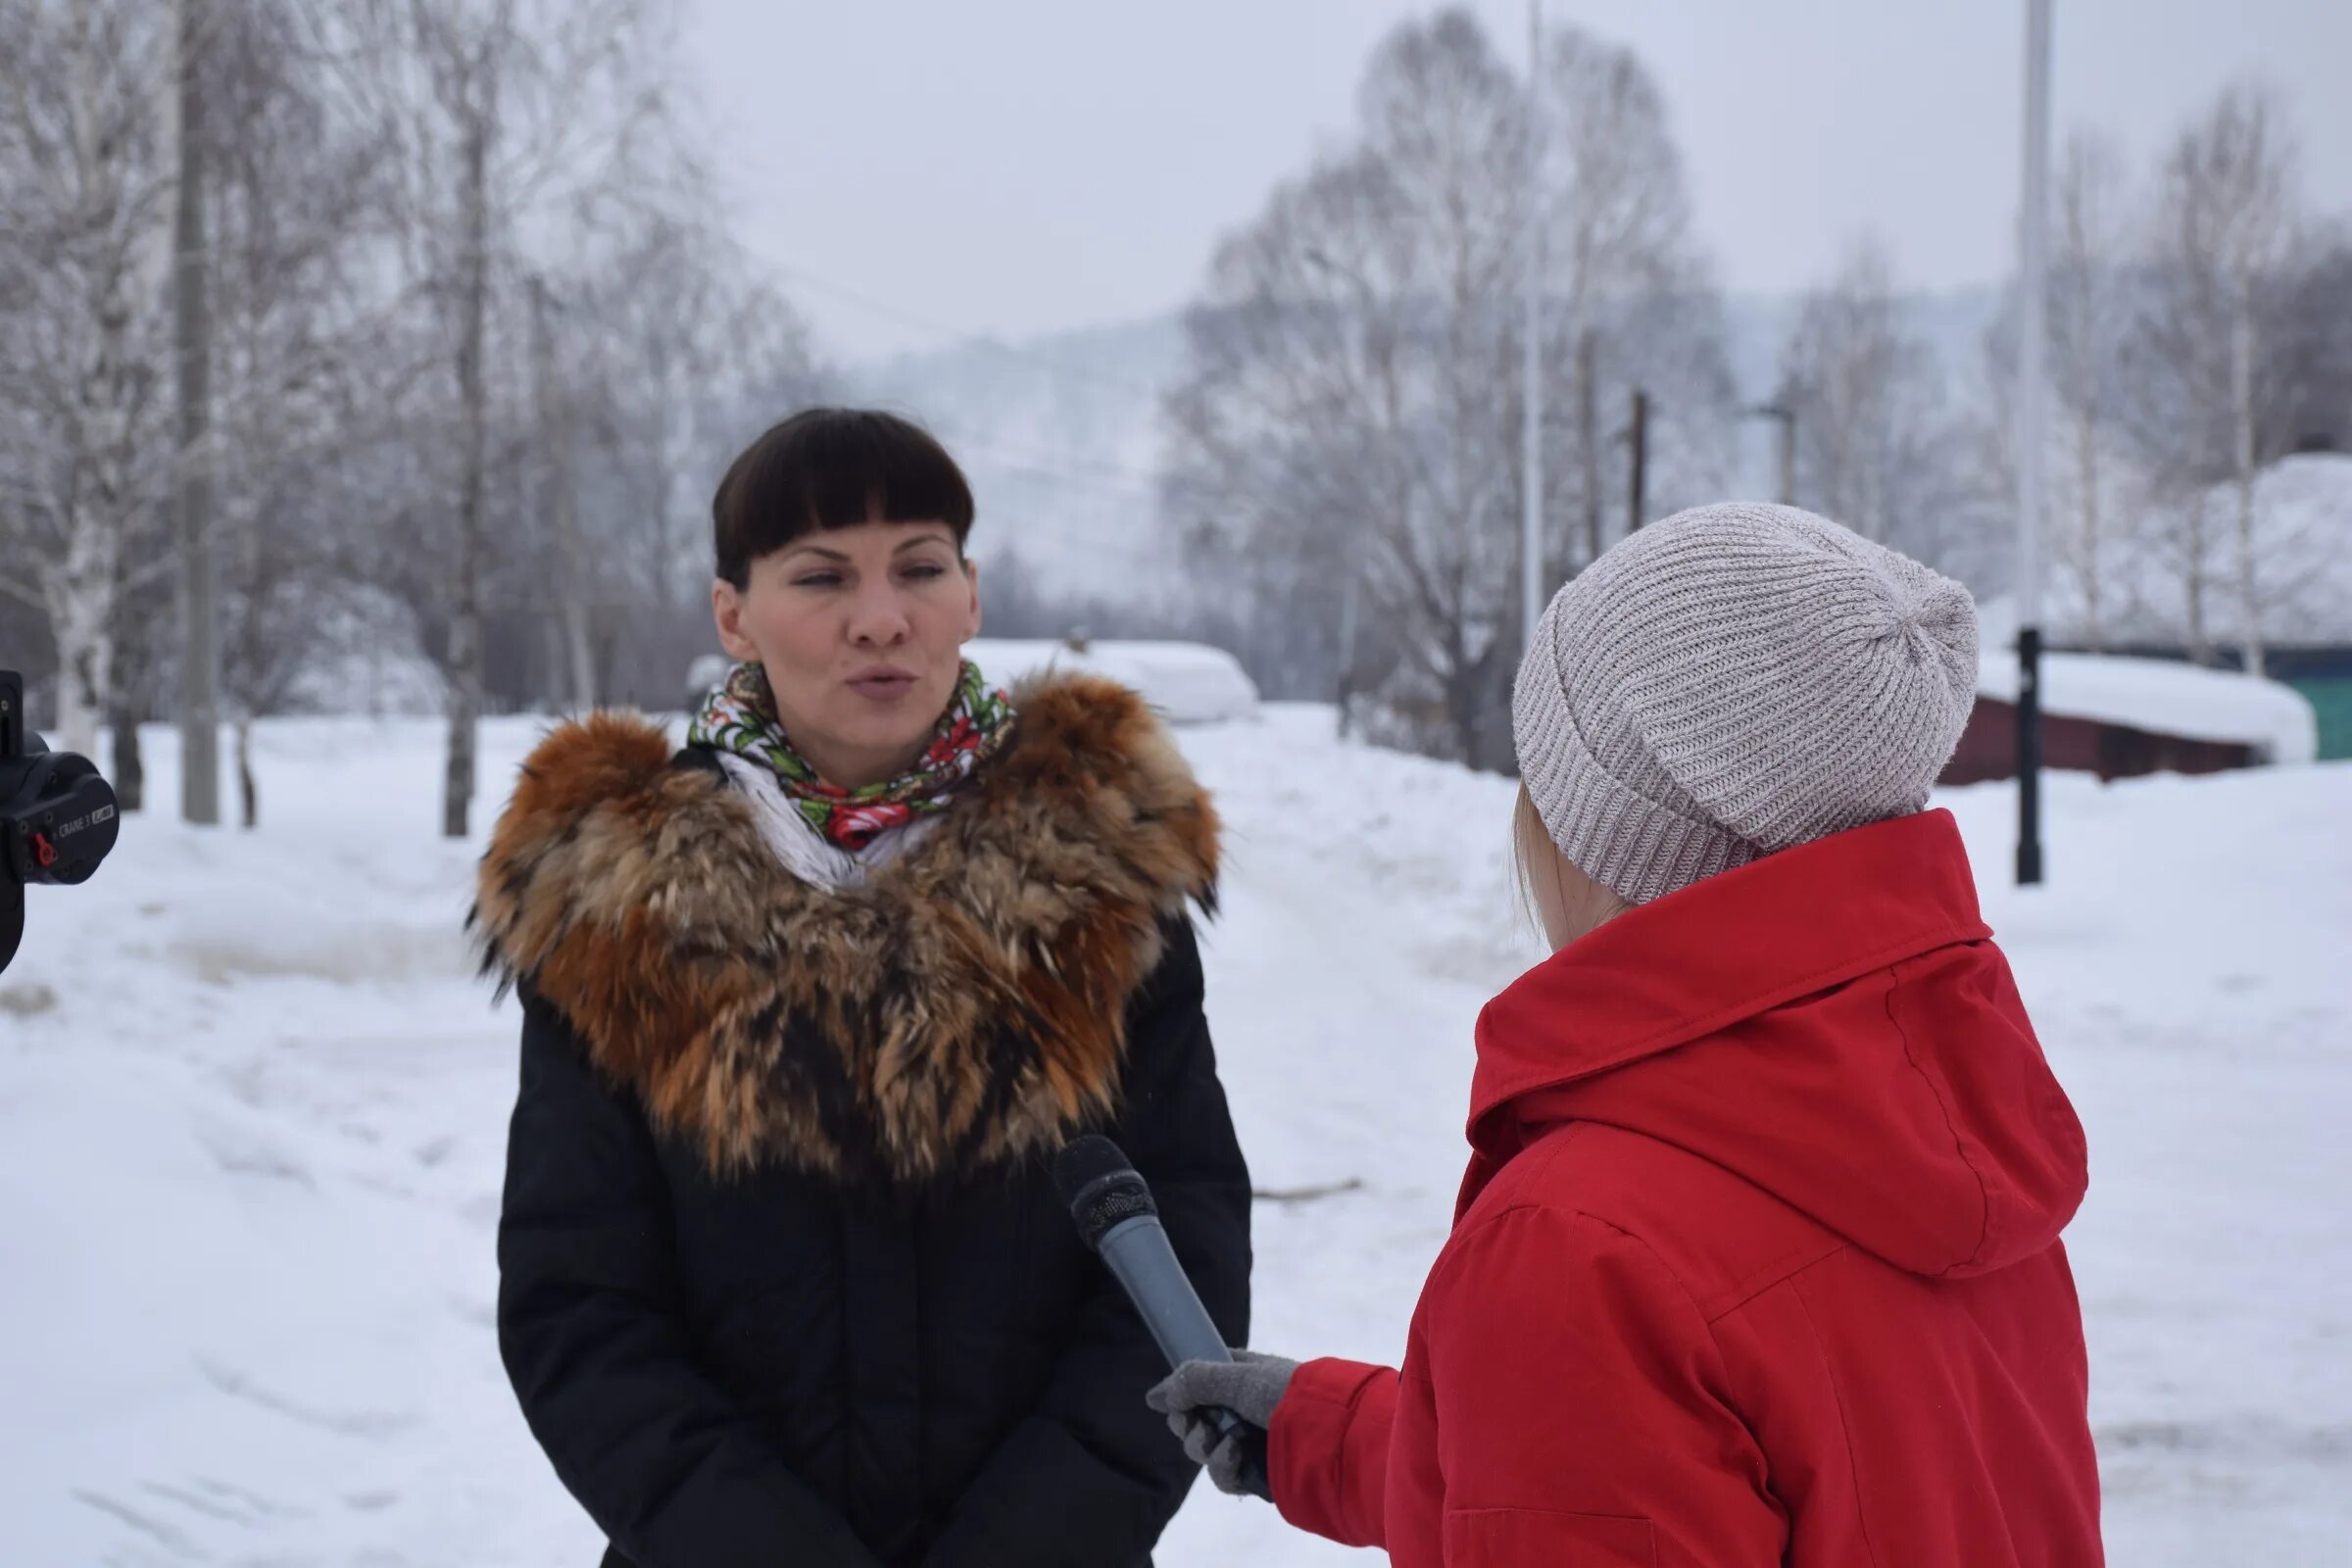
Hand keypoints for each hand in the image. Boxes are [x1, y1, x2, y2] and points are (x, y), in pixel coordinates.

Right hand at [1146, 1349, 1299, 1498]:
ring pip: (1205, 1450)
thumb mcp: (1238, 1377)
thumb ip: (1195, 1382)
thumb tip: (1156, 1397)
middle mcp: (1245, 1409)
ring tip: (1222, 1442)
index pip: (1202, 1380)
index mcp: (1244, 1377)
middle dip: (1188, 1424)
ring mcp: (1251, 1443)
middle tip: (1191, 1423)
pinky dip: (1222, 1467)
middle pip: (1195, 1420)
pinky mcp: (1257, 1475)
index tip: (1171, 1401)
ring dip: (1203, 1447)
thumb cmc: (1288, 1395)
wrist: (1333, 1437)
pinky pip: (1224, 1476)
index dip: (1182, 1392)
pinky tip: (1234, 1456)